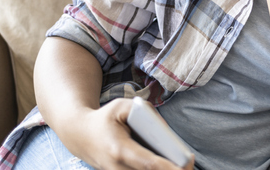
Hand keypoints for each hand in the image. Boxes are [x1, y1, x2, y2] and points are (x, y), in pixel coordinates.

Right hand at [64, 99, 194, 169]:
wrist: (80, 135)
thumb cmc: (104, 119)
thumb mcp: (121, 106)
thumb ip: (145, 112)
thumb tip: (165, 129)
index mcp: (119, 150)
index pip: (147, 163)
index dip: (166, 167)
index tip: (183, 167)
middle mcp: (118, 168)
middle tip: (190, 164)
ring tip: (184, 166)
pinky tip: (169, 166)